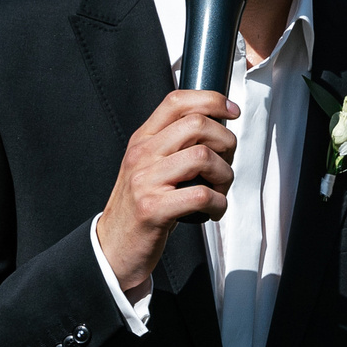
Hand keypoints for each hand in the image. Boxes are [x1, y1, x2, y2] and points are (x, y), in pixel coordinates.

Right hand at [94, 89, 238, 297]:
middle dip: (226, 142)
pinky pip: (202, 195)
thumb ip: (174, 145)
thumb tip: (217, 129)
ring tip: (219, 190)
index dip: (212, 100)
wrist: (114, 246)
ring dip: (225, 175)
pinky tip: (213, 210)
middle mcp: (142, 155)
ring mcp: (146, 180)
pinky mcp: (153, 208)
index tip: (232, 112)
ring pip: (203, 157)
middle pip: (197, 125)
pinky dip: (219, 203)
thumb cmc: (142, 206)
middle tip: (226, 163)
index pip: (177, 101)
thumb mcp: (150, 166)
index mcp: (143, 139)